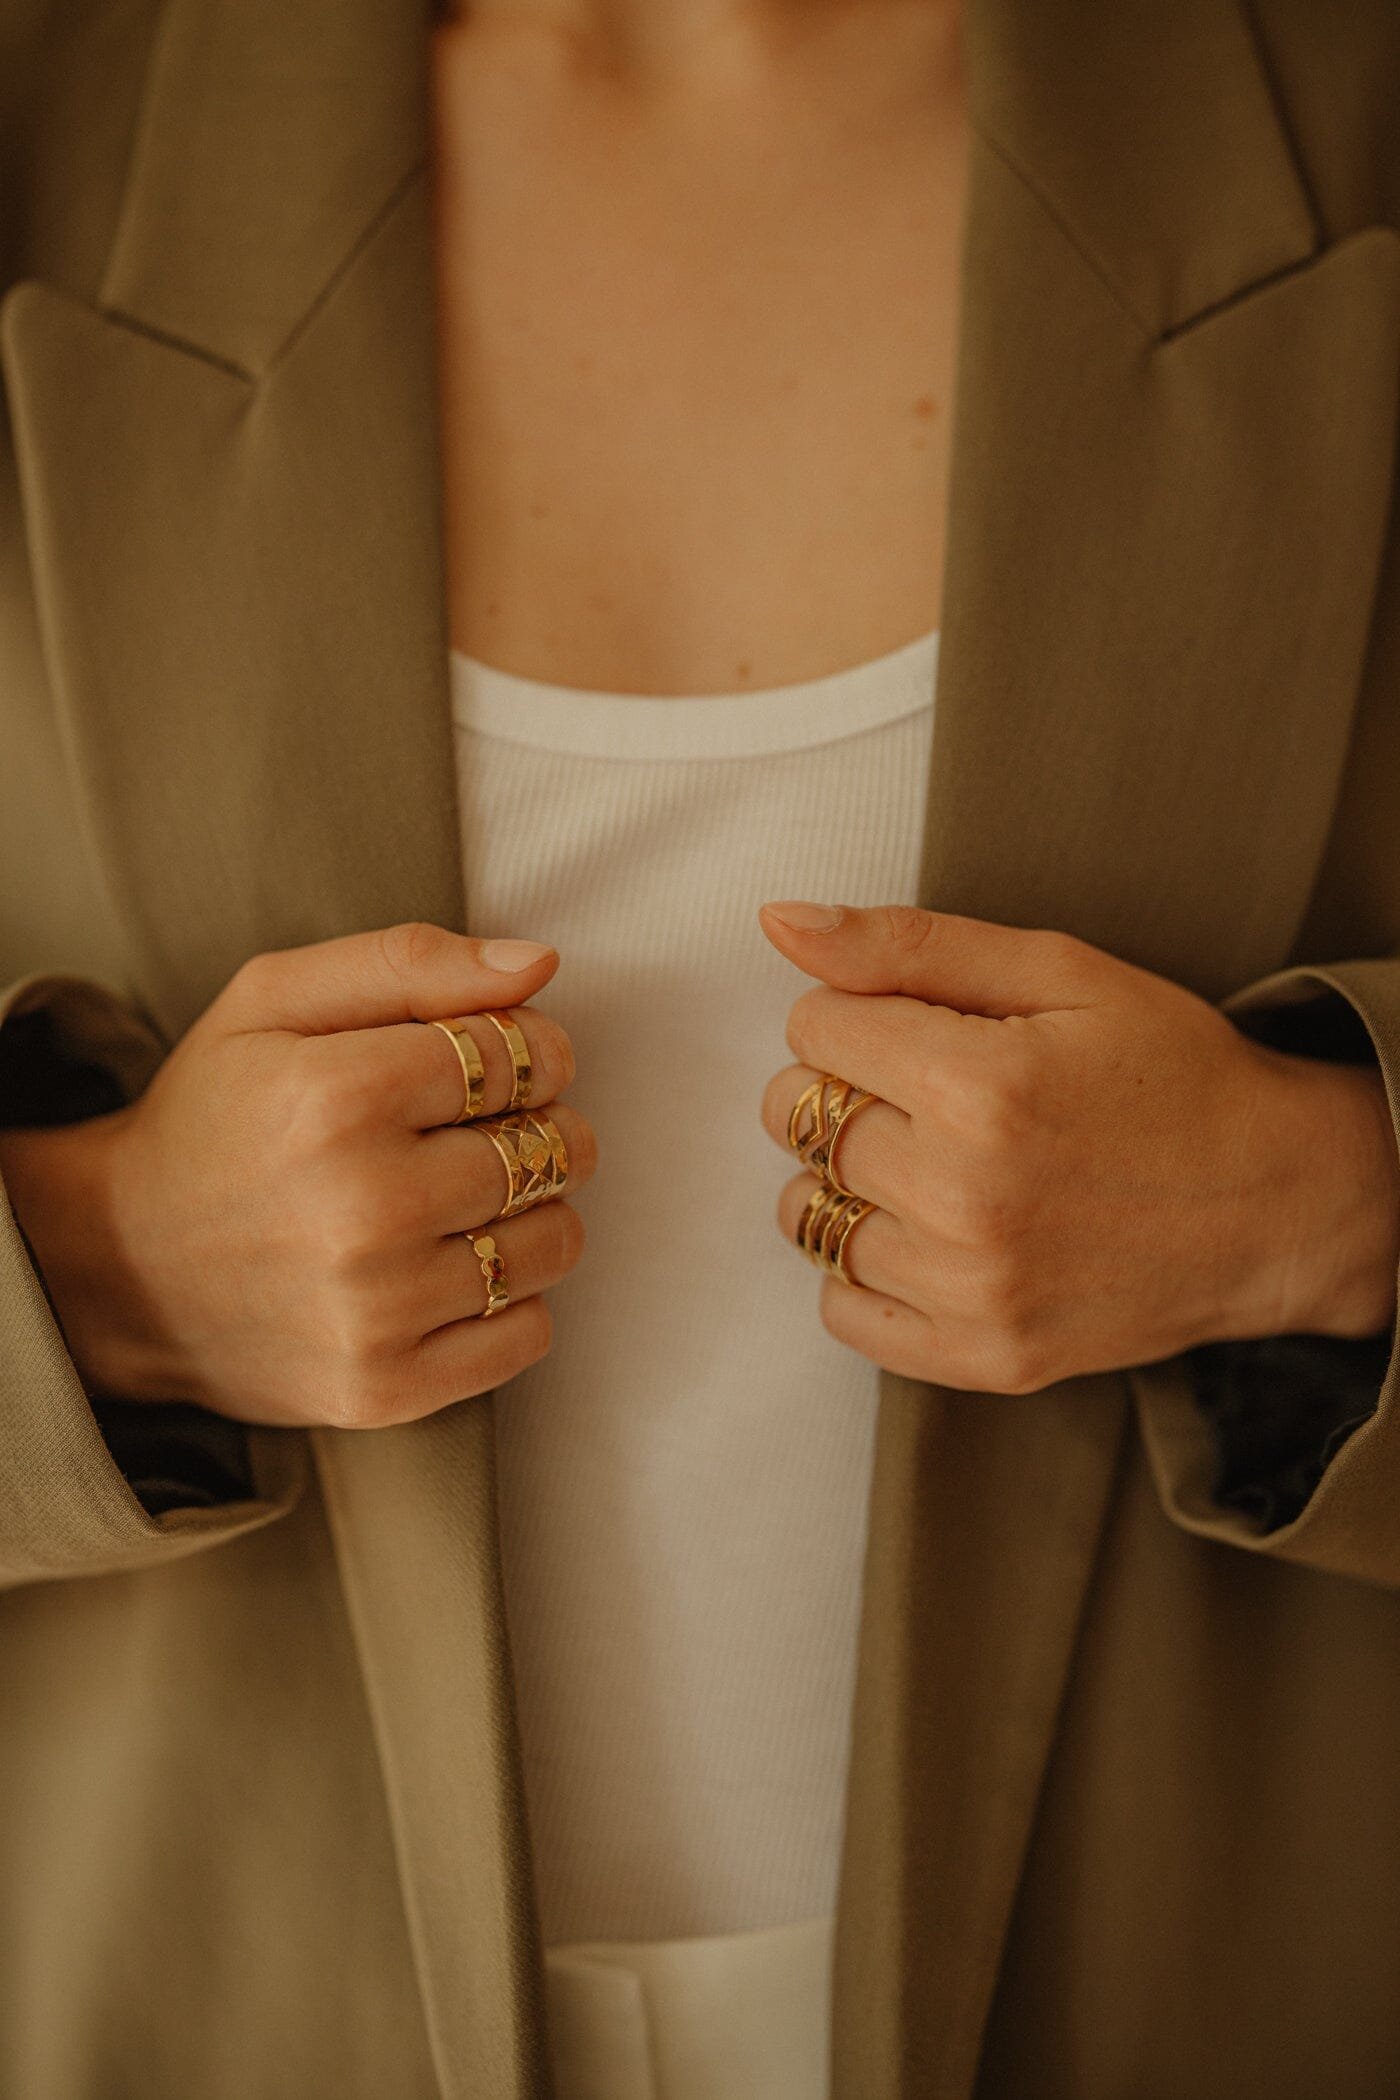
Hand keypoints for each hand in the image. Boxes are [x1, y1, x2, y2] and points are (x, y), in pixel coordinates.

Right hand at [0, 923, 594, 1426]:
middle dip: (540, 1126)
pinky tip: (453, 1267)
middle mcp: (363, 1208)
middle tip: (483, 1129)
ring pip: (555, 1242)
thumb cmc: (213, 1117)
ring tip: (470, 1199)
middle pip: (550, 1148)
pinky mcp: (384, 1387)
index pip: (522, 1054)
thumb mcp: (275, 1000)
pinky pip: (529, 1333)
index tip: (503, 1062)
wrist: (119, 1267)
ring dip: (536, 1212)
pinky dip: (514, 1298)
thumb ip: (410, 962)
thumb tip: (539, 964)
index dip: (532, 1049)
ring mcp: (376, 1310)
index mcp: (337, 1096)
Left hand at [759, 902, 1399, 1393]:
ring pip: (807, 1213)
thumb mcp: (1059, 972)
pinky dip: (865, 1269)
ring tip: (934, 1163)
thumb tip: (780, 923)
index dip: (856, 1013)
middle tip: (928, 1093)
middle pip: (796, 1118)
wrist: (1277, 1201)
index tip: (916, 1027)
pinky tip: (929, 1234)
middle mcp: (965, 1195)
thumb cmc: (1171, 1072)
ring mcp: (972, 1288)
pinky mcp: (983, 1355)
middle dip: (844, 1088)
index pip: (811, 1027)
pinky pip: (843, 1310)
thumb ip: (908, 944)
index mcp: (981, 1085)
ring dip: (850, 1180)